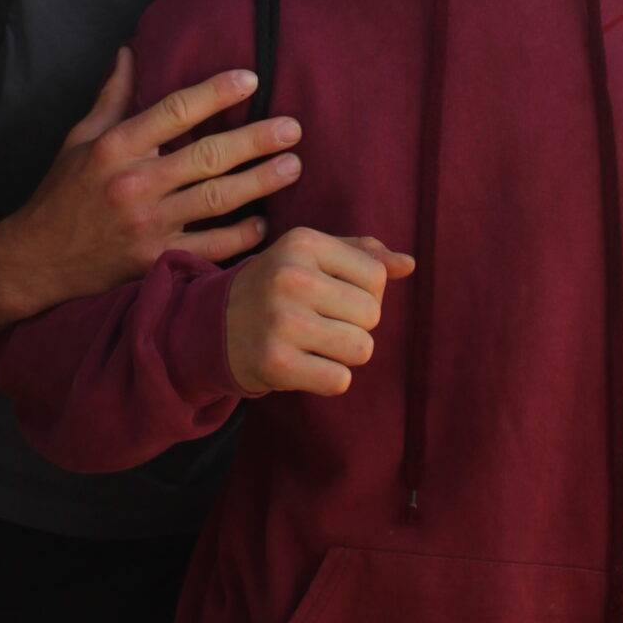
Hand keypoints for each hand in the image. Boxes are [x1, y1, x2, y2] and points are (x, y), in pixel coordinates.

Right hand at [0, 51, 305, 316]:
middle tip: (292, 128)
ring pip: (215, 199)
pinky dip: (240, 236)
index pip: (175, 110)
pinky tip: (263, 222)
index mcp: (116, 146)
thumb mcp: (79, 139)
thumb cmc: (61, 194)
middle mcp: (134, 183)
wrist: (36, 260)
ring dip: (259, 182)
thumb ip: (111, 97)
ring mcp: (147, 225)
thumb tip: (130, 50)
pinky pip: (208, 247)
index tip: (251, 79)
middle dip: (255, 140)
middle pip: (207, 156)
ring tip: (292, 166)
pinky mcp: (154, 260)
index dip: (216, 92)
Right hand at [226, 230, 414, 398]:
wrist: (214, 326)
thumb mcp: (310, 256)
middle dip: (354, 324)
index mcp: (303, 243)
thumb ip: (362, 254)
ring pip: (362, 349)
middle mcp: (291, 277)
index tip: (332, 295)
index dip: (364, 293)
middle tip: (320, 322)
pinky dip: (329, 378)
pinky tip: (305, 365)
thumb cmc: (276, 287)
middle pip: (371, 314)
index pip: (376, 276)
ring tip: (315, 343)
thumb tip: (408, 264)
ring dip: (345, 354)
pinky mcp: (277, 363)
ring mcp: (282, 321)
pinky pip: (340, 380)